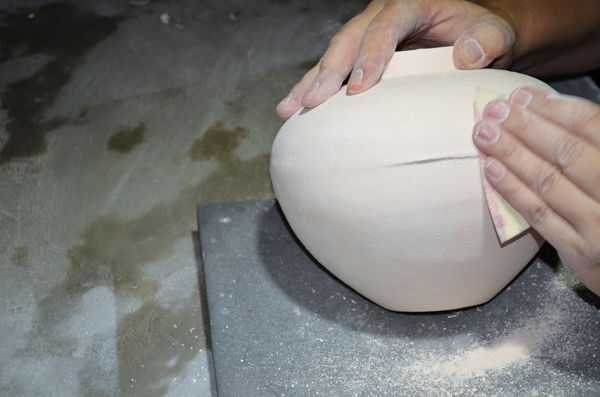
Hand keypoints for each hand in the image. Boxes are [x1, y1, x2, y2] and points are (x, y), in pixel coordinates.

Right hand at [276, 0, 515, 118]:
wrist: (474, 41)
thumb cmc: (482, 36)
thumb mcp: (494, 35)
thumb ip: (485, 41)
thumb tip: (465, 56)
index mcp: (411, 5)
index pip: (385, 26)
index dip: (370, 55)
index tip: (360, 87)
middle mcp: (382, 18)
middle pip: (349, 41)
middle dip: (329, 72)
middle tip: (314, 102)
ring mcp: (367, 38)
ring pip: (333, 56)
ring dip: (311, 84)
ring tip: (288, 109)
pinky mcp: (361, 58)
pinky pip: (334, 72)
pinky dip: (315, 90)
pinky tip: (296, 110)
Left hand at [473, 87, 599, 295]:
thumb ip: (590, 142)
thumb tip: (545, 107)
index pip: (590, 126)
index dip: (553, 108)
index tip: (520, 96)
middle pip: (565, 151)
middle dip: (525, 127)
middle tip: (494, 110)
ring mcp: (598, 223)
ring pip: (548, 180)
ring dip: (512, 153)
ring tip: (484, 134)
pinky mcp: (579, 249)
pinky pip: (539, 214)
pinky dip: (513, 189)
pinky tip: (491, 169)